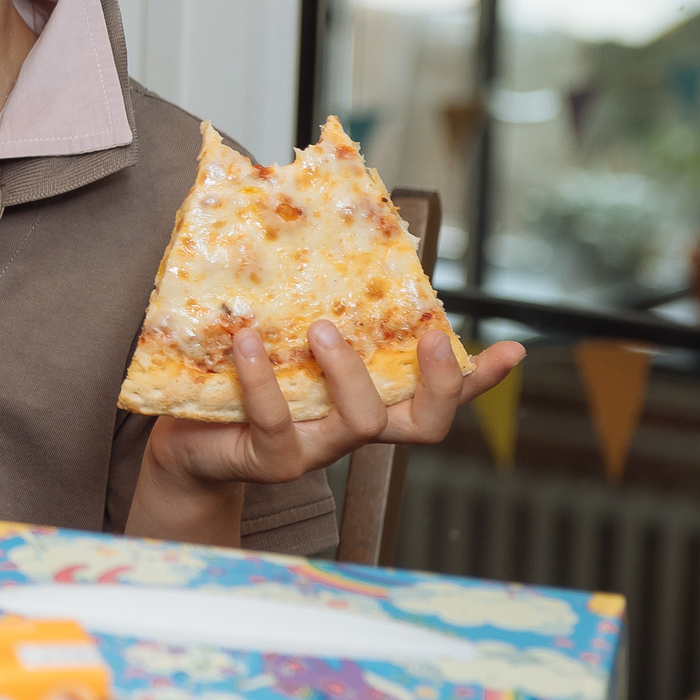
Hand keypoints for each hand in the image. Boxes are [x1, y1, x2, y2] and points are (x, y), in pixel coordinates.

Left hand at [148, 320, 525, 490]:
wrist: (185, 442)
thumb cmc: (235, 382)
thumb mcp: (280, 343)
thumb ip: (307, 308)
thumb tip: (313, 238)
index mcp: (365, 398)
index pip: (435, 396)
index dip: (477, 379)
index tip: (514, 350)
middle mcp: (351, 429)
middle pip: (425, 425)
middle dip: (440, 382)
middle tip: (433, 334)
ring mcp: (316, 450)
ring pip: (363, 423)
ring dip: (349, 372)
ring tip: (322, 329)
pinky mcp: (272, 460)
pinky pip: (279, 421)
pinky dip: (264, 380)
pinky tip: (249, 343)